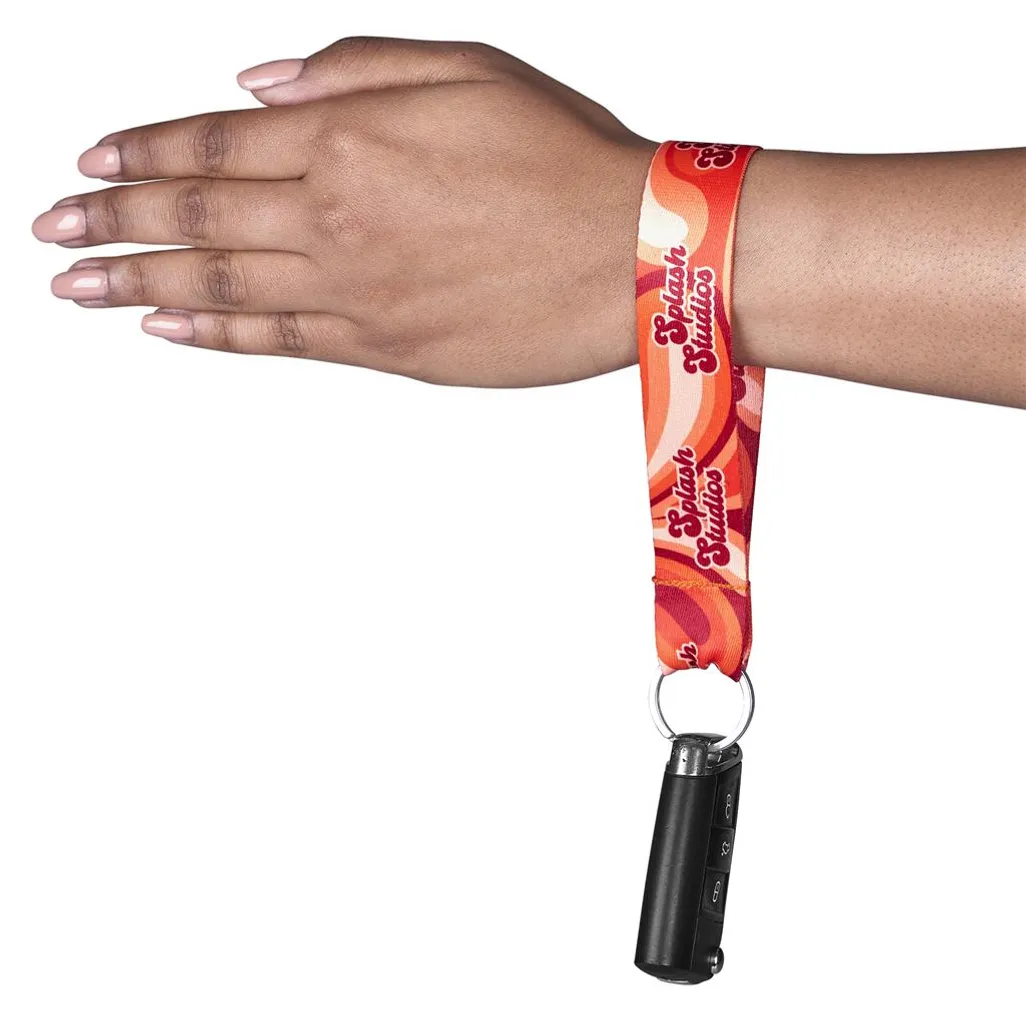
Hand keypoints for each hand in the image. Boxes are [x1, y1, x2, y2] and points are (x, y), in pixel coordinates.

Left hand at [33, 37, 656, 386]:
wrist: (635, 255)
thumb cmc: (565, 158)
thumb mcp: (465, 67)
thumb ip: (349, 66)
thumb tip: (255, 81)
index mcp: (351, 134)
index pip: (214, 140)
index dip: (144, 153)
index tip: (90, 167)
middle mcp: (338, 216)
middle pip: (199, 215)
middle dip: (114, 223)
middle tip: (53, 235)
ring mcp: (358, 291)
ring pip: (224, 286)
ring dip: (141, 283)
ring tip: (80, 287)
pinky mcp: (388, 349)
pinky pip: (281, 343)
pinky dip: (217, 336)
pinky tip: (169, 330)